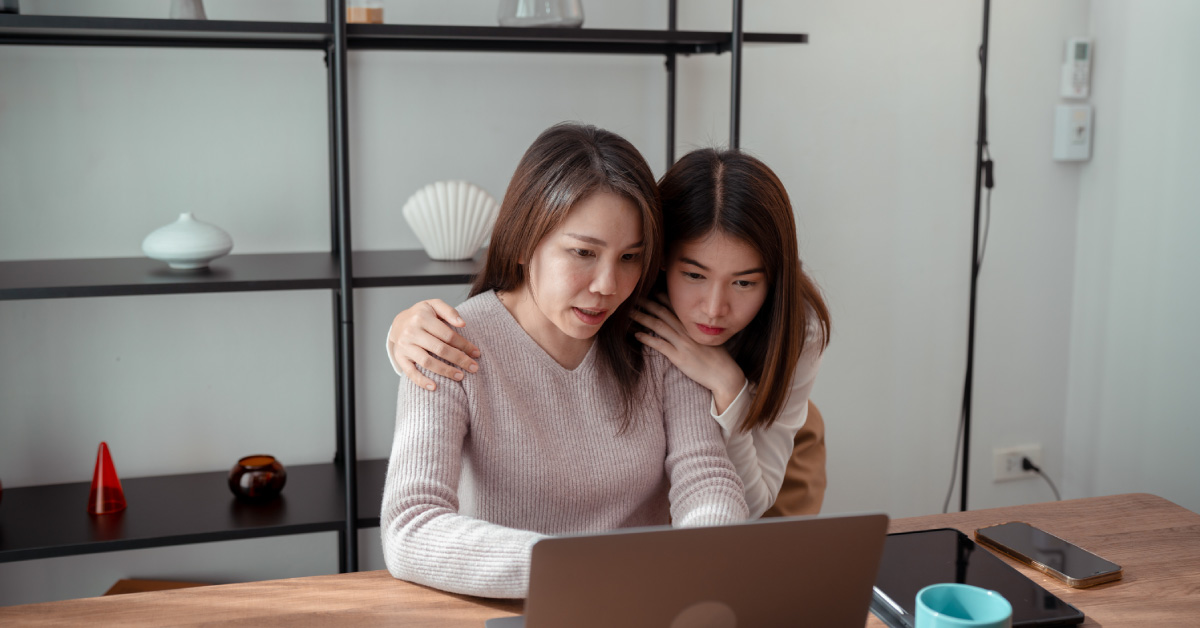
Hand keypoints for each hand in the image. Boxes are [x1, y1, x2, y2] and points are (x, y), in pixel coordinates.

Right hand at [388, 299, 479, 390]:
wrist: (398, 323)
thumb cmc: (422, 315)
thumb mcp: (434, 305)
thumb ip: (449, 311)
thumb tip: (462, 323)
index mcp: (422, 317)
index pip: (448, 334)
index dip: (464, 345)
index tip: (476, 353)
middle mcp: (411, 332)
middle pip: (440, 349)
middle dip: (459, 359)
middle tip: (474, 367)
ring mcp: (404, 346)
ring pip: (427, 362)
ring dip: (445, 371)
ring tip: (460, 376)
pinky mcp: (400, 357)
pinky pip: (410, 372)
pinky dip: (422, 381)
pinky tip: (435, 387)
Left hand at [631, 296, 745, 412]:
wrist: (725, 374)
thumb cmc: (718, 358)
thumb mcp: (709, 339)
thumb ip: (696, 331)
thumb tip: (687, 328)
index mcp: (694, 325)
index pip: (676, 307)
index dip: (661, 297)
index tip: (650, 292)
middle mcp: (687, 331)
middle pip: (663, 312)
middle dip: (648, 304)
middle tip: (634, 298)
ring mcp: (683, 343)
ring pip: (658, 326)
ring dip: (642, 318)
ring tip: (630, 313)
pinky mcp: (679, 357)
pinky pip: (660, 345)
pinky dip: (647, 338)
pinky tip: (637, 335)